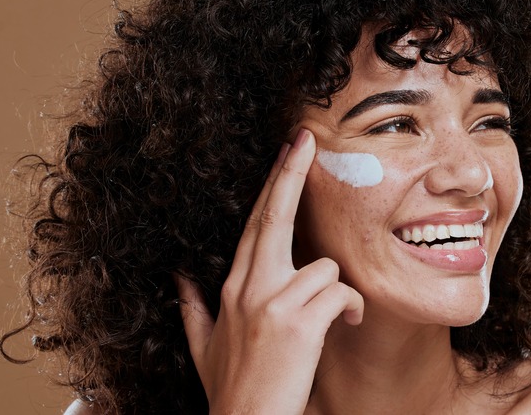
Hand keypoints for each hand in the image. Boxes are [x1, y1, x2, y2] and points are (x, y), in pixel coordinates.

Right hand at [175, 128, 364, 414]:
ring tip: (337, 315)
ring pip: (324, 265)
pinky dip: (350, 306)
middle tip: (304, 140)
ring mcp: (273, 301)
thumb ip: (192, 309)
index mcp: (231, 288)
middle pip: (273, 217)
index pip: (254, 225)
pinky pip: (339, 291)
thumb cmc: (232, 389)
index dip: (271, 186)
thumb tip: (180, 279)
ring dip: (337, 289)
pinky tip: (345, 324)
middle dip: (290, 174)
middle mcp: (249, 287)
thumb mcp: (201, 347)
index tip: (285, 154)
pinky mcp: (300, 321)